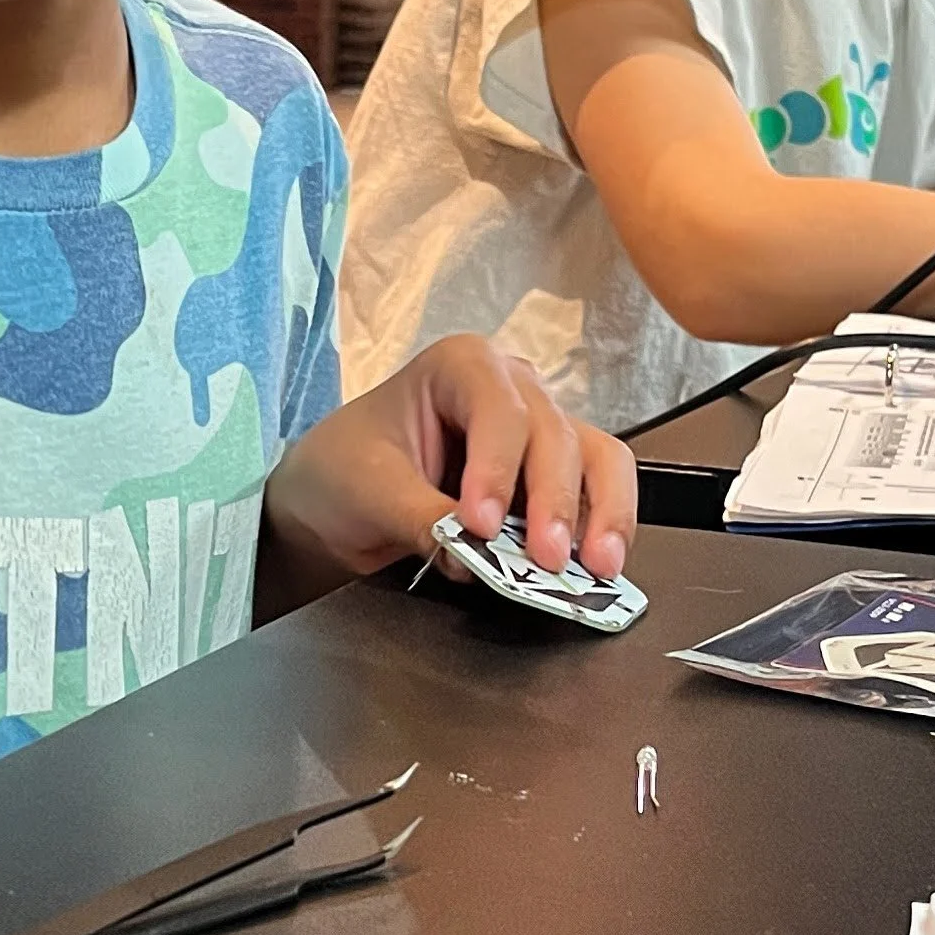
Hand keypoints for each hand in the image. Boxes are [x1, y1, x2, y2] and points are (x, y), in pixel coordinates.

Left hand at [265, 336, 637, 590]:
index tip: (482, 525)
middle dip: (554, 499)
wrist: (334, 501)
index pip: (499, 409)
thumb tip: (475, 557)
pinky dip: (600, 529)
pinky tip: (597, 569)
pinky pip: (595, 493)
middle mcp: (511, 387)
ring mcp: (536, 431)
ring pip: (594, 458)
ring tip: (598, 567)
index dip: (498, 467)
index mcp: (460, 366)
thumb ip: (423, 519)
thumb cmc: (343, 470)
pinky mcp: (549, 478)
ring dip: (600, 513)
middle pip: (554, 434)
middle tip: (547, 559)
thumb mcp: (368, 490)